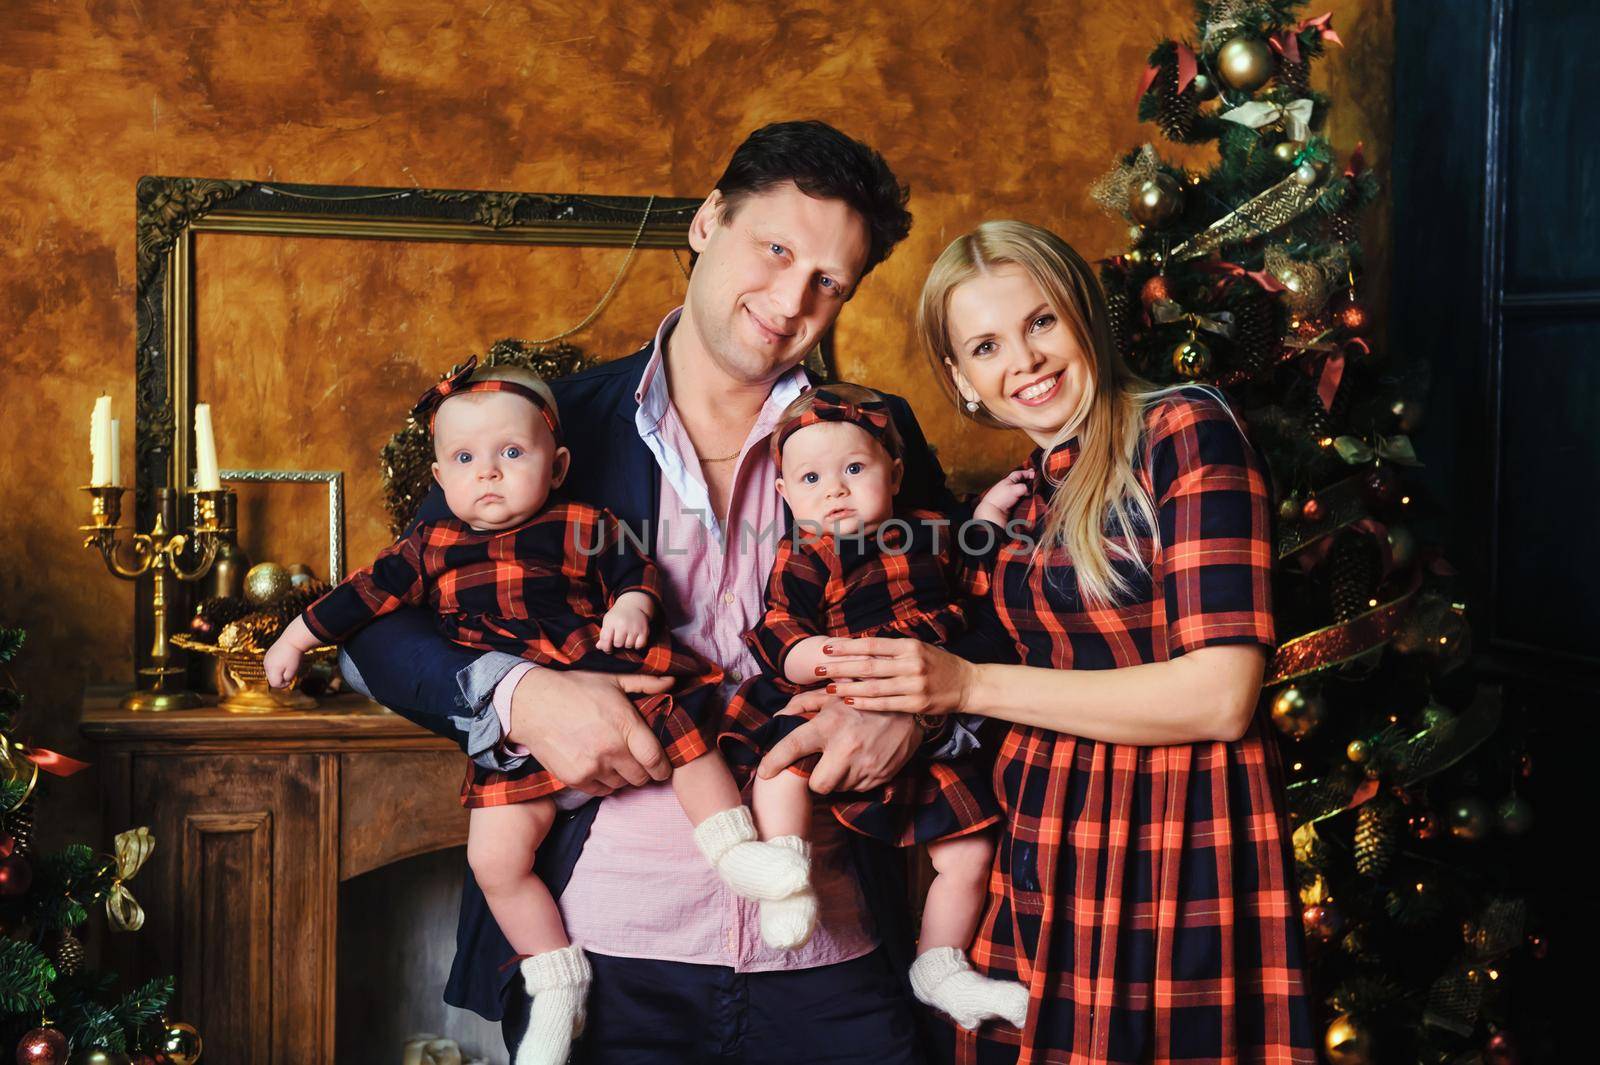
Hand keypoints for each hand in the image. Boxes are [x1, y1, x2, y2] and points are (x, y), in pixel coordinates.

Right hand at [263, 637, 302, 689]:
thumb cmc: (294, 656)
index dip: (283, 685)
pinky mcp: (268, 655)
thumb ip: (286, 679)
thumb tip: (283, 680)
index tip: (291, 680)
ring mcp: (266, 659)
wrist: (293, 639)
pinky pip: (271, 665)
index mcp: (272, 670)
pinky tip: (285, 661)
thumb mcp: (293, 671)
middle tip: (290, 673)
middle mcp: (266, 665)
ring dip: (278, 673)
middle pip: (271, 679)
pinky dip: (277, 666)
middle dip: (281, 679)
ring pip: (271, 672)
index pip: (274, 684)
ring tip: (288, 666)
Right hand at [507, 667, 674, 795]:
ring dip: (622, 776)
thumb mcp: (612, 680)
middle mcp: (611, 749)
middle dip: (643, 771)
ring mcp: (593, 766)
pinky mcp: (576, 778)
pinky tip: (598, 766)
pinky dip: (603, 782)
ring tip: (614, 760)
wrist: (532, 704)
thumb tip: (672, 682)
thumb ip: (645, 684)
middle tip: (636, 762)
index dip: (663, 768)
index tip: (663, 768)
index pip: (655, 759)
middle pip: (641, 777)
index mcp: (625, 725)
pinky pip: (601, 791)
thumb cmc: (575, 689)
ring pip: (621, 785)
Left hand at [596, 596, 652, 652]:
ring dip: (627, 643)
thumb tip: (599, 647)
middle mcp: (623, 624)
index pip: (605, 640)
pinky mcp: (644, 630)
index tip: (608, 648)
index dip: (606, 648)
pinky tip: (635, 639)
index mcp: (611, 622)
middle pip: (618, 644)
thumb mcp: (608, 621)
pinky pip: (639, 645)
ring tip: (627, 636)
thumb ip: (603, 635)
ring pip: (629, 645)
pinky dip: (637, 645)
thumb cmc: (618, 616)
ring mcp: (634, 627)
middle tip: (620, 637)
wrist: (633, 605)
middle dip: (618, 643)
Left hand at [755, 689, 921, 793]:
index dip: (773, 761)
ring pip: (838, 788)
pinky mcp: (880, 776)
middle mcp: (846, 748)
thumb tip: (778, 717)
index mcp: (829, 725)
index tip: (764, 772)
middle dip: (816, 779)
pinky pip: (857, 788)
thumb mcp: (833, 696)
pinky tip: (861, 760)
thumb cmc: (863, 701)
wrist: (909, 711)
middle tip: (821, 765)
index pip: (793, 747)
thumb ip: (802, 704)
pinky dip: (855, 779)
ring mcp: (865, 766)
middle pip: (817, 785)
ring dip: (837, 777)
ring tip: (846, 757)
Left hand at [812, 636, 976, 716]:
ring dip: (847, 688)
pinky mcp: (917, 704)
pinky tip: (849, 701)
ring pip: (873, 687)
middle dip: (839, 667)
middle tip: (817, 668)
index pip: (871, 645)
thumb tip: (857, 646)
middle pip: (867, 666)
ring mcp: (914, 685)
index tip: (826, 647)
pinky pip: (885, 704)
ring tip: (828, 688)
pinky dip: (865, 703)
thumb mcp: (917, 648)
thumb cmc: (937, 664)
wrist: (967, 684)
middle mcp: (911, 664)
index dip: (847, 646)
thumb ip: (891, 649)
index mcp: (910, 646)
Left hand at [972, 467, 1033, 526]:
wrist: (993, 511)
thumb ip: (1023, 487)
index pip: (1018, 473)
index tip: (1034, 473)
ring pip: (1020, 491)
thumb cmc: (1000, 498)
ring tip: (1033, 491)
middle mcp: (1008, 487)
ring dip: (1027, 491)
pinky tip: (1028, 500)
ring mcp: (1009, 496)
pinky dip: (1024, 498)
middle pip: (1020, 482)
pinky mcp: (1010, 504)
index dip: (1027, 472)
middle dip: (1027, 482)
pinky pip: (1020, 499)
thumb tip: (1028, 491)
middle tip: (1035, 481)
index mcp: (1007, 481)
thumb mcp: (1014, 489)